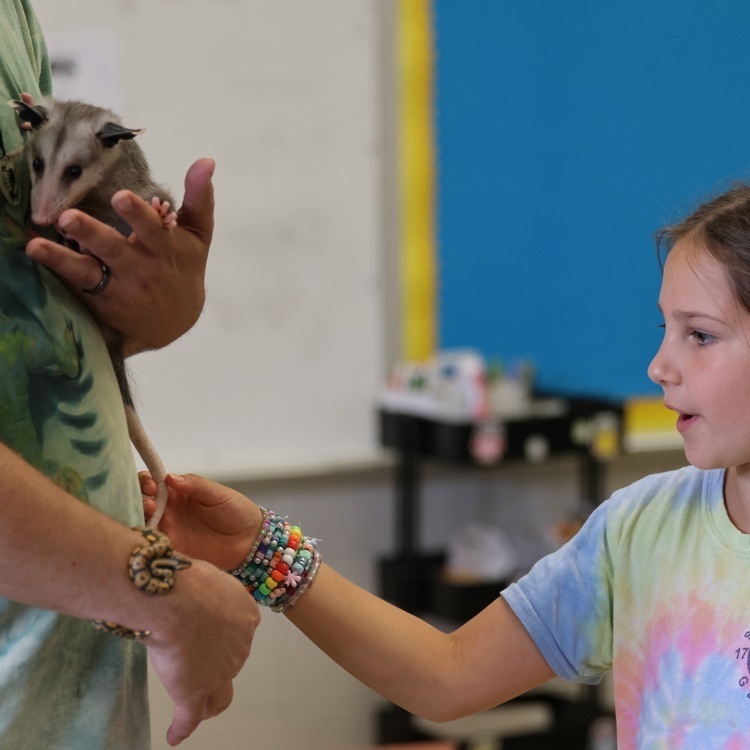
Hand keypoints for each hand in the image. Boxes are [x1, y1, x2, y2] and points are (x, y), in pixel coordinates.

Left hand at [25, 158, 214, 355]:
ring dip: (61, 258)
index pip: (151, 228)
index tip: (120, 197)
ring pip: (88, 271)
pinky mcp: (100, 300)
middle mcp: (141, 268)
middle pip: (114, 249)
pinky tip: (36, 253)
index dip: (137, 214)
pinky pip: (76, 285)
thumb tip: (206, 160)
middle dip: (92, 233)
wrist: (175, 322)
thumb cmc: (183, 268)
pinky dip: (56, 269)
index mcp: (164, 248)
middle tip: (68, 217)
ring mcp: (118, 286)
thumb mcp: (198, 236)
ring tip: (36, 246)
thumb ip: (199, 198)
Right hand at [140, 472, 261, 570]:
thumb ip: (194, 484)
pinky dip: (143, 539)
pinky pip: (149, 544)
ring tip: (149, 514)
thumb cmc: (235, 511)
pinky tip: (146, 535)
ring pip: (140, 521)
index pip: (151, 481)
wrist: (249, 541)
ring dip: (138, 517)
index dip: (145, 481)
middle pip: (139, 501)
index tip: (152, 486)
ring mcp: (167, 529)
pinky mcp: (170, 549)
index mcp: (177, 492)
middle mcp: (167, 509)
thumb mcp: (217, 493)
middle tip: (150, 503)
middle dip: (138, 499)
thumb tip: (168, 477)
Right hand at [145, 559, 259, 745]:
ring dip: (208, 701)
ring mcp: (220, 672)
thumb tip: (184, 584)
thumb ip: (203, 587)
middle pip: (230, 661)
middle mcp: (240, 645)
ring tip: (198, 706)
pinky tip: (176, 737)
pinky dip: (183, 729)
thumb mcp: (204, 574)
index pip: (238, 629)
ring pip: (218, 695)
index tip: (208, 630)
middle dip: (216, 662)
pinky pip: (190, 718)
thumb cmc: (187, 578)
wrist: (177, 598)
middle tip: (194, 660)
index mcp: (245, 613)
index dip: (224, 632)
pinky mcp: (194, 691)